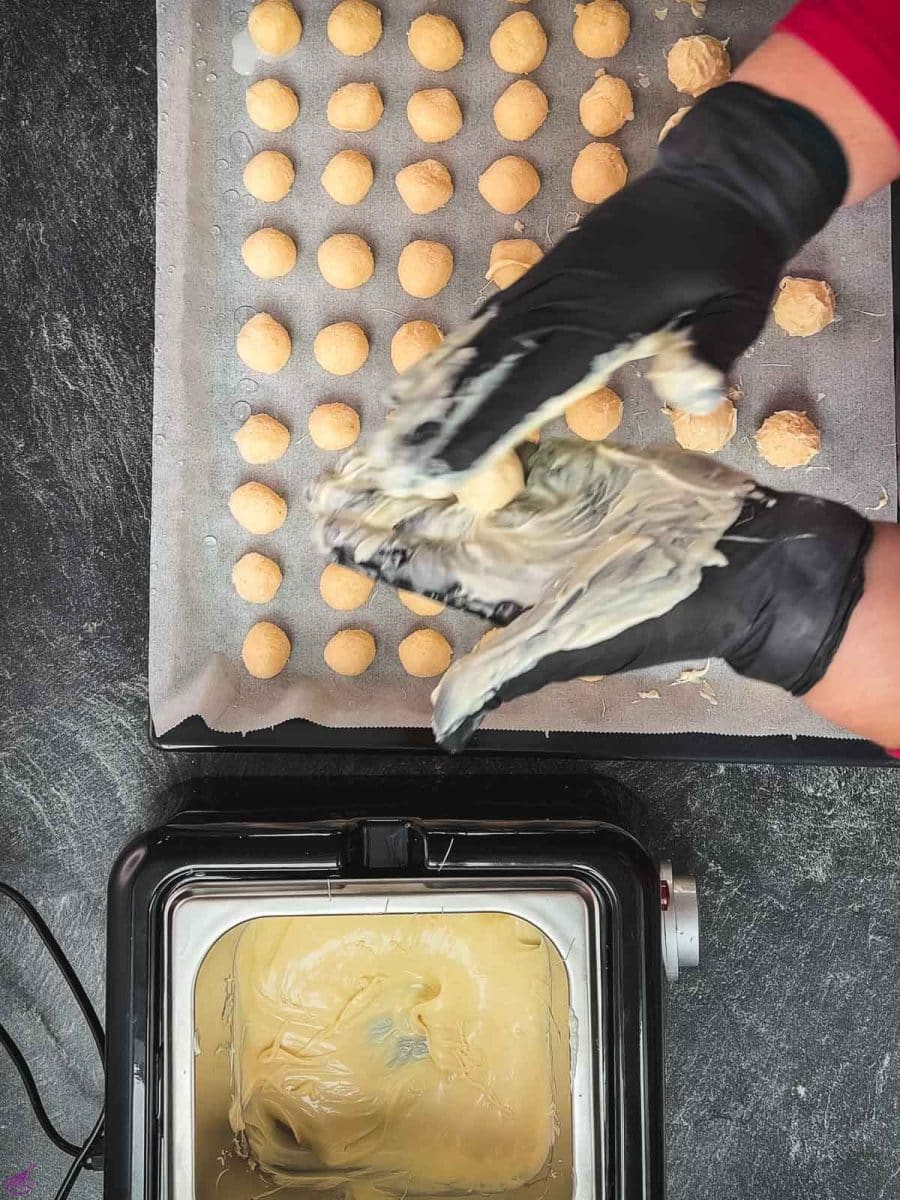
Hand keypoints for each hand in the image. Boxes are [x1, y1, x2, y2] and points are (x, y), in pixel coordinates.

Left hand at [310, 442, 870, 750]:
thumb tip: (441, 724)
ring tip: (369, 436)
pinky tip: (439, 413)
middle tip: (324, 471)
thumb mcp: (571, 643)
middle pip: (427, 514)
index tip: (321, 520)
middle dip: (377, 495)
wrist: (736, 565)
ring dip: (416, 459)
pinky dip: (476, 429)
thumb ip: (501, 673)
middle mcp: (510, 544)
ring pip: (461, 475)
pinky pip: (513, 442)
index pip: (418, 562)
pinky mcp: (573, 465)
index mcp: (499, 585)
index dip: (369, 542)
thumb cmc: (654, 609)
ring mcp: (539, 501)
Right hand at [365, 83, 846, 495]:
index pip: (531, 387)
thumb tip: (694, 395)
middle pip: (485, 372)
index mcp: (602, 318)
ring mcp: (544, 289)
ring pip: (475, 349)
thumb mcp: (738, 305)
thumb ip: (710, 351)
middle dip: (436, 424)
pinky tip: (419, 385)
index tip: (441, 474)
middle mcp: (558, 303)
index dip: (483, 433)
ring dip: (428, 396)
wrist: (720, 182)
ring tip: (385, 437)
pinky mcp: (541, 283)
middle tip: (387, 470)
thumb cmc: (730, 256)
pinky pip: (485, 328)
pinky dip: (447, 361)